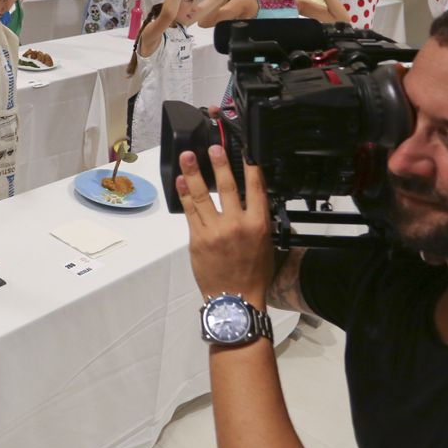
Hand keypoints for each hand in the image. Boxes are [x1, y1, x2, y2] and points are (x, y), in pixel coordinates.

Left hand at [176, 148, 274, 302]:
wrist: (235, 299)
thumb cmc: (253, 273)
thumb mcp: (265, 244)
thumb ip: (256, 220)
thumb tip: (250, 199)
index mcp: (258, 225)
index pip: (255, 189)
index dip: (250, 168)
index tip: (245, 151)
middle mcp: (236, 225)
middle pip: (226, 187)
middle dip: (219, 164)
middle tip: (213, 148)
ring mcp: (214, 231)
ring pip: (202, 196)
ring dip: (194, 173)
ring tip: (188, 156)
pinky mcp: (197, 239)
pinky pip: (189, 212)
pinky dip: (185, 195)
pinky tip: (181, 181)